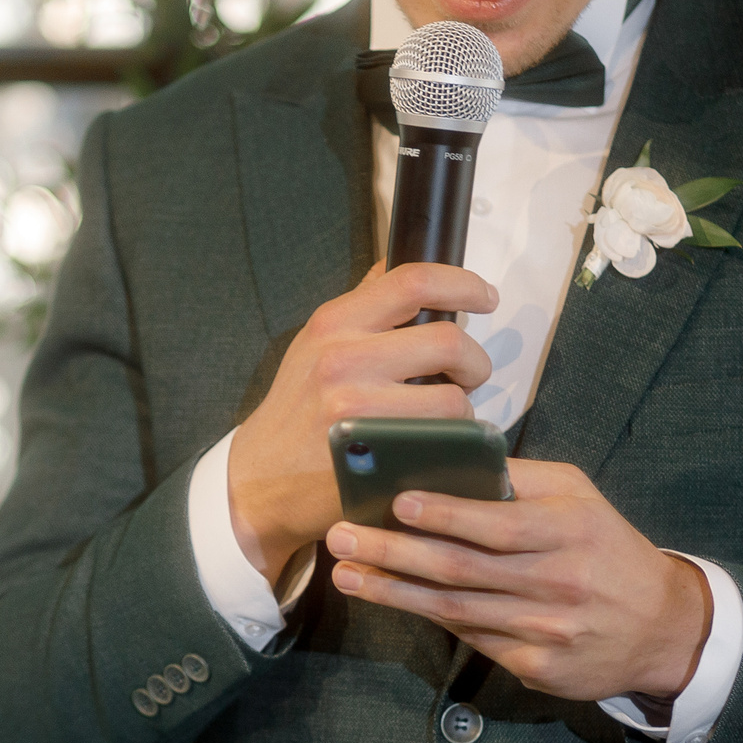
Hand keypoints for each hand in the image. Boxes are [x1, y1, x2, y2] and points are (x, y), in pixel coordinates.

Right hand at [227, 260, 499, 579]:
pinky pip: (439, 442)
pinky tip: (434, 446)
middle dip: (475, 361)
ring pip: (452, 399)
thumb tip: (394, 264)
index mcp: (334, 322)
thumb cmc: (295, 411)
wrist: (258, 479)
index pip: (413, 281)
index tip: (484, 297)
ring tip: (444, 419)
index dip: (462, 284)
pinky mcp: (371, 452)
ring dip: (463, 412)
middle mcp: (342, 358)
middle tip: (469, 376)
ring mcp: (356, 407)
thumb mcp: (314, 345)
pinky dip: (449, 445)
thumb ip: (359, 307)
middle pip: (448, 341)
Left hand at [324, 458, 712, 704]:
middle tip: (341, 536)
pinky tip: (391, 600)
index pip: (499, 525)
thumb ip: (521, 480)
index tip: (395, 501)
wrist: (662, 627)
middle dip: (395, 552)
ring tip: (346, 573)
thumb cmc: (604, 548)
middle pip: (464, 569)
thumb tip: (449, 460)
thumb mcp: (578, 499)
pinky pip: (472, 638)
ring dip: (394, 591)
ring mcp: (547, 631)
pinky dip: (427, 619)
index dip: (445, 515)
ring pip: (456, 610)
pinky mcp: (537, 668)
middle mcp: (560, 582)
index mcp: (570, 530)